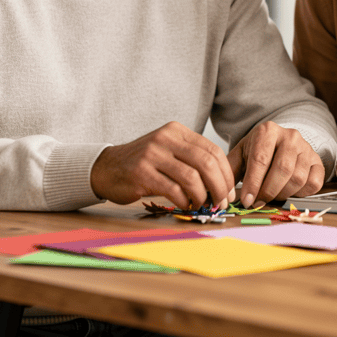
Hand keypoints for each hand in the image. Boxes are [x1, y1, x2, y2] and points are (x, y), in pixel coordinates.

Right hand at [90, 122, 235, 208]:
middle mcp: (165, 138)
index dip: (226, 173)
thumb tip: (222, 182)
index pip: (212, 150)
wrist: (107, 167)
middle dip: (219, 186)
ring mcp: (152, 154)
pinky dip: (184, 201)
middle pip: (206, 163)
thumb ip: (191, 159)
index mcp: (176, 131)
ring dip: (202, 196)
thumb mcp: (168, 150)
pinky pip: (173, 190)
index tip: (229, 191)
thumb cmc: (143, 163)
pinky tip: (185, 205)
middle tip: (221, 202)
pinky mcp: (142, 173)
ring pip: (191, 177)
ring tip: (202, 205)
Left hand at [227, 121, 324, 207]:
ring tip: (272, 195)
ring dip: (283, 194)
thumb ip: (230, 170)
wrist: (280, 142)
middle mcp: (290, 136)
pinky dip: (301, 193)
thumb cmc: (258, 150)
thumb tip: (223, 193)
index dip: (253, 183)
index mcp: (267, 131)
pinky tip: (289, 191)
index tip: (247, 201)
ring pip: (298, 178)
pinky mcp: (318, 161)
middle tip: (258, 202)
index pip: (260, 159)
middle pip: (282, 169)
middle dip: (268, 191)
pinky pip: (314, 183)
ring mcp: (307, 148)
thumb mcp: (241, 155)